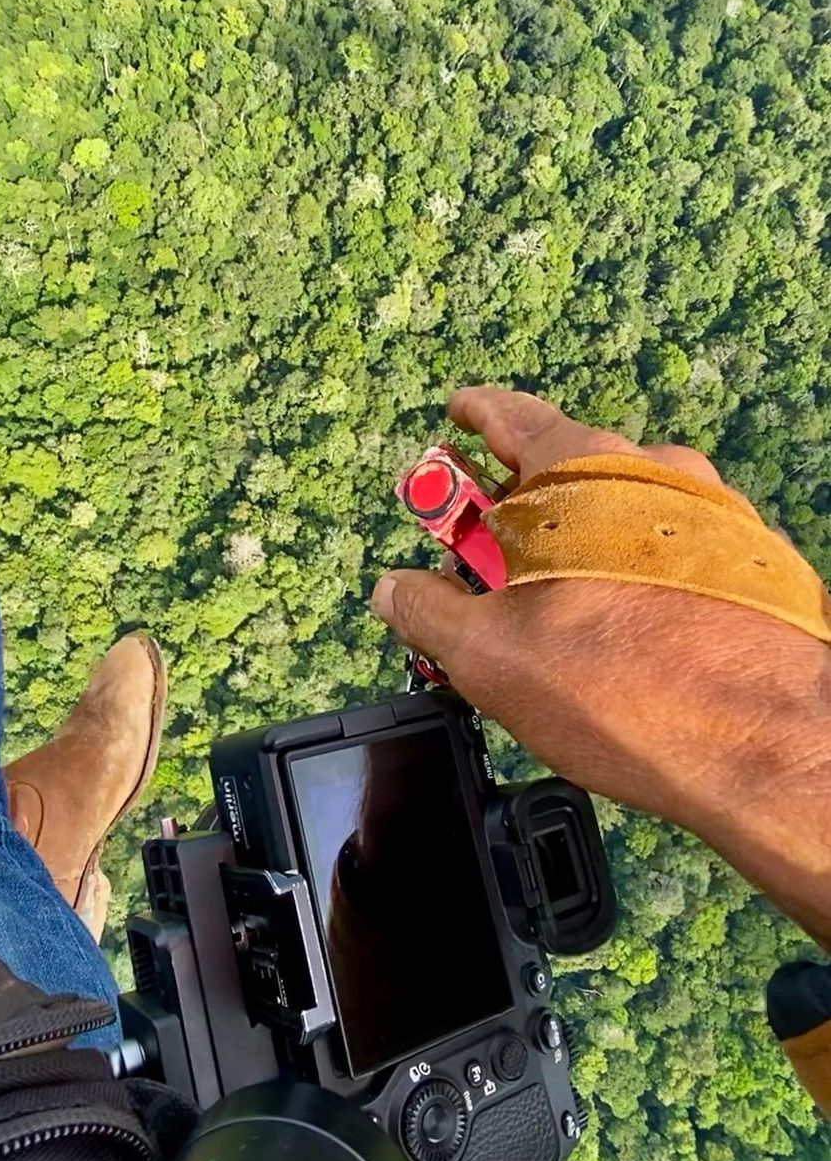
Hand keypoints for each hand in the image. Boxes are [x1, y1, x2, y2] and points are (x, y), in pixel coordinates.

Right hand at [372, 388, 830, 946]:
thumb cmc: (621, 687)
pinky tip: (621, 632)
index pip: (512, 416)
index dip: (475, 414)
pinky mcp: (754, 564)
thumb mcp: (490, 656)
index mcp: (585, 470)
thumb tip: (393, 588)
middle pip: (567, 470)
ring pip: (621, 512)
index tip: (458, 413)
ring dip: (577, 544)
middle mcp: (657, 472)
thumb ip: (429, 611)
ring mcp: (715, 515)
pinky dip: (630, 571)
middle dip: (518, 506)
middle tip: (486, 556)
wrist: (767, 746)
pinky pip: (668, 548)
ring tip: (551, 610)